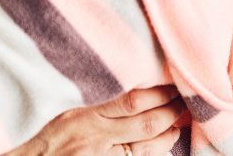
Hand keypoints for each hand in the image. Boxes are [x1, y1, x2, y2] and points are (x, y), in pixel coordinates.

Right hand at [4, 86, 185, 154]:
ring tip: (180, 120)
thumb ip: (94, 100)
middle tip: (186, 101)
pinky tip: (165, 142)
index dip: (158, 93)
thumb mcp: (66, 109)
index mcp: (85, 114)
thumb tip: (128, 88)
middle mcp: (97, 136)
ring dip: (169, 133)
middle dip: (171, 112)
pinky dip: (156, 151)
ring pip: (148, 146)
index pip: (131, 101)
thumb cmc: (45, 135)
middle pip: (145, 123)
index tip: (173, 84)